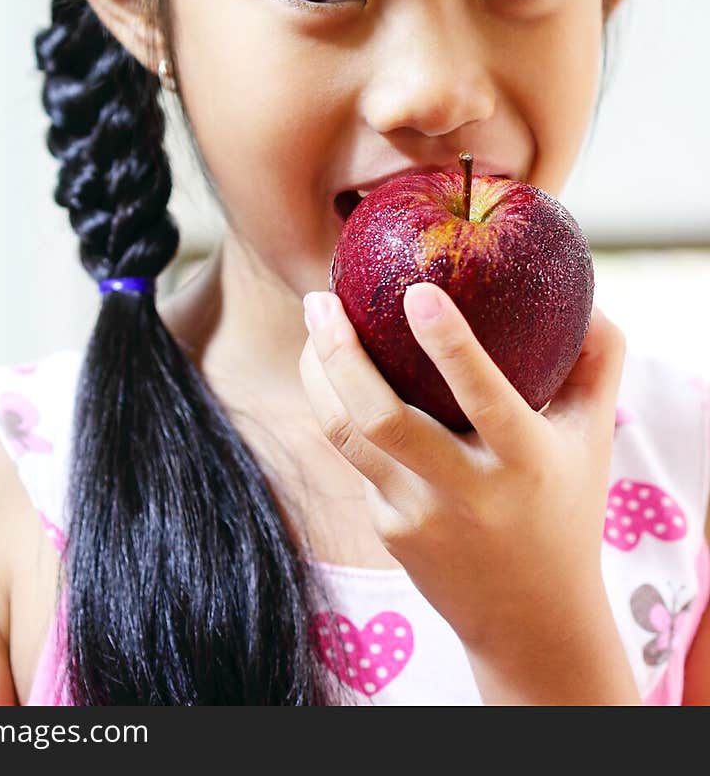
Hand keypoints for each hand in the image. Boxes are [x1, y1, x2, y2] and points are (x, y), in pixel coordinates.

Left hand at [300, 282, 639, 703]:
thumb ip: (596, 363)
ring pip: (348, 434)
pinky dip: (344, 409)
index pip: (484, 396)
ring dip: (319, 374)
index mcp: (524, 461)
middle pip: (383, 418)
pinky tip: (337, 373)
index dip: (450, 344)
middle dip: (342, 353)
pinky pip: (358, 457)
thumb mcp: (593, 438)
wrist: (533, 621)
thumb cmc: (565, 506)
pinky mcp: (388, 530)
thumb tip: (587, 299)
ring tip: (315, 320)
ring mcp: (419, 516)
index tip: (418, 291)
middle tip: (321, 300)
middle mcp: (467, 491)